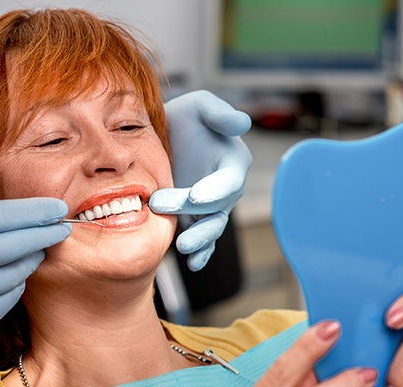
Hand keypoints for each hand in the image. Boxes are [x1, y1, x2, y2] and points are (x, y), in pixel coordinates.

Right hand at [0, 198, 69, 370]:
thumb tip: (10, 218)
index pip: (9, 214)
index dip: (39, 210)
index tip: (58, 208)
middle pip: (24, 241)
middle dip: (49, 233)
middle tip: (63, 228)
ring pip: (21, 270)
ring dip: (31, 259)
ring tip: (34, 252)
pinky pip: (10, 296)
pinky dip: (13, 285)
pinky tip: (9, 279)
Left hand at [149, 90, 251, 270]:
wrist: (162, 138)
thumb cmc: (185, 118)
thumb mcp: (199, 106)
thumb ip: (219, 114)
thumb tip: (242, 123)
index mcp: (232, 162)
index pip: (229, 180)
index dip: (215, 190)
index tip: (196, 196)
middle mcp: (225, 189)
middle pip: (216, 208)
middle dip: (193, 213)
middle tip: (161, 206)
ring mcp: (210, 208)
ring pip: (211, 228)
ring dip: (200, 240)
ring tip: (183, 247)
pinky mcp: (195, 220)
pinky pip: (203, 240)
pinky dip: (201, 253)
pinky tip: (192, 263)